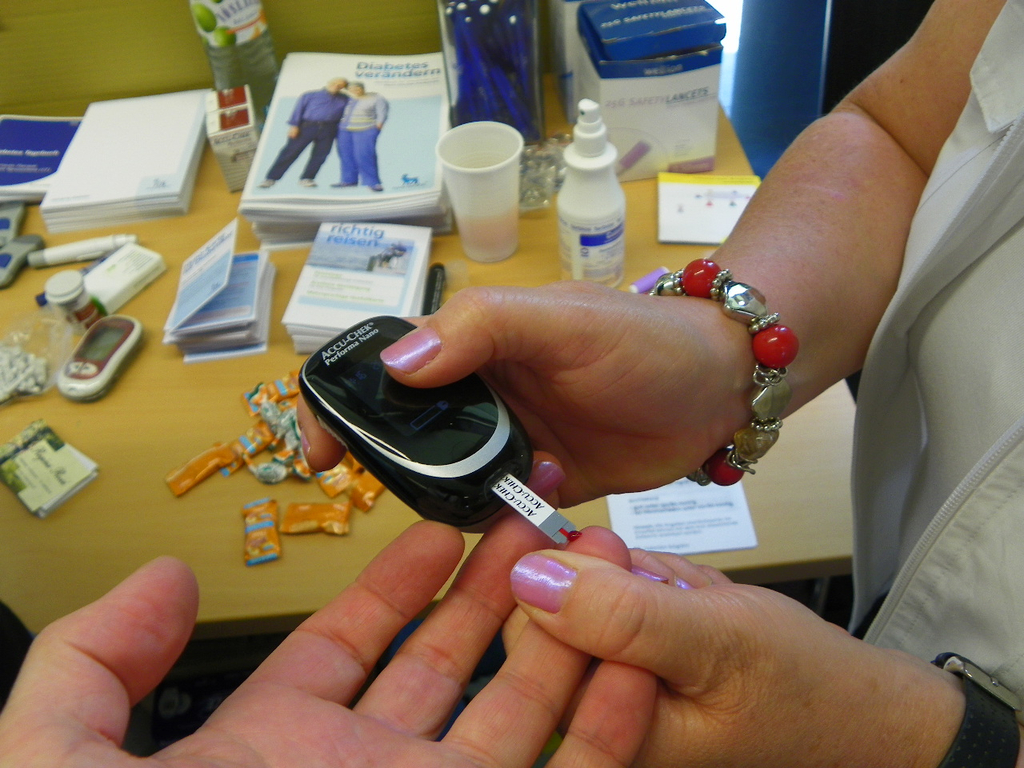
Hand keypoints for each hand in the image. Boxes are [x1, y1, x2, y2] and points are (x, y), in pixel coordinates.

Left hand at [0, 517, 652, 767]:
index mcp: (275, 747)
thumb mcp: (61, 765)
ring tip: (588, 568)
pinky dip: (604, 725)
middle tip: (528, 526)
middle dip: (488, 590)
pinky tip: (628, 663)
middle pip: (445, 661)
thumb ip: (93, 663)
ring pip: (514, 711)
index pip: (351, 642)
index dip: (397, 582)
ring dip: (556, 640)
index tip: (438, 528)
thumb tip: (165, 578)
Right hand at [299, 281, 756, 506]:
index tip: (322, 454)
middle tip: (415, 500)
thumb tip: (396, 365)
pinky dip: (496, 523)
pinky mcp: (538, 485)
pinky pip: (493, 513)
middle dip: (396, 468)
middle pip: (404, 434)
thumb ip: (482, 329)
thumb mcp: (562, 321)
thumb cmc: (643, 339)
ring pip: (444, 480)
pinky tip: (526, 518)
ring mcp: (506, 442)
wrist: (720, 389)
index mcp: (468, 343)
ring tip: (489, 505)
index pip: (380, 366)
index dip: (341, 403)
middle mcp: (476, 393)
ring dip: (450, 501)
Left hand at [508, 545, 968, 767]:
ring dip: (645, 576)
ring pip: (593, 582)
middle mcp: (592, 706)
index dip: (568, 576)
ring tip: (698, 602)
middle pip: (555, 600)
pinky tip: (698, 601)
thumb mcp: (714, 643)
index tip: (614, 552)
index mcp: (595, 729)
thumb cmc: (799, 689)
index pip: (526, 631)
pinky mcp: (634, 648)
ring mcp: (612, 675)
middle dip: (618, 577)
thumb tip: (529, 575)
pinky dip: (660, 578)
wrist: (856, 705)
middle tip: (674, 588)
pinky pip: (624, 584)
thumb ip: (620, 614)